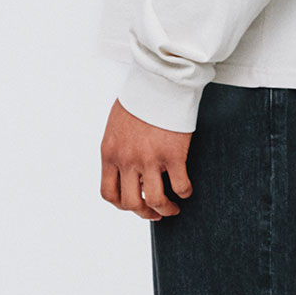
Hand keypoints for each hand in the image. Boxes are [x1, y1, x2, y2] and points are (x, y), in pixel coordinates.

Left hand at [99, 100, 192, 220]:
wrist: (159, 81)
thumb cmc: (139, 99)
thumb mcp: (116, 126)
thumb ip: (118, 149)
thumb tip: (127, 167)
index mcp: (110, 153)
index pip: (109, 193)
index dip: (122, 205)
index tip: (134, 204)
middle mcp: (127, 160)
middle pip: (131, 203)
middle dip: (144, 213)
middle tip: (155, 212)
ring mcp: (150, 159)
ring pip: (155, 201)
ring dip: (165, 210)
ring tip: (173, 208)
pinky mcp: (173, 155)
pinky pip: (180, 186)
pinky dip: (184, 193)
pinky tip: (186, 190)